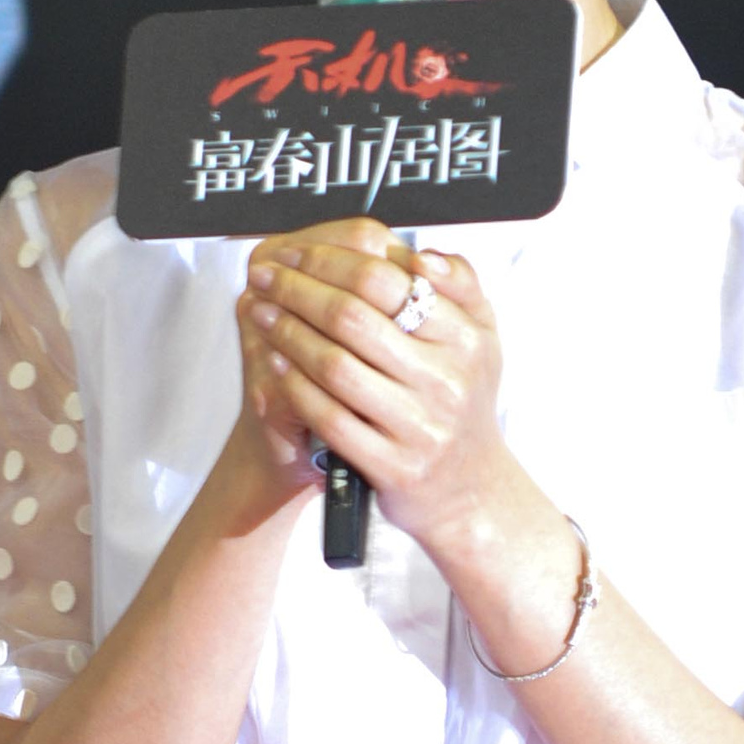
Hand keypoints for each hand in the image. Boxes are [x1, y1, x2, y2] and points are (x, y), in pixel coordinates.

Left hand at [241, 217, 508, 552]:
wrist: (470, 489)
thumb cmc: (462, 400)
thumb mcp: (481, 336)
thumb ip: (461, 284)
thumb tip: (422, 256)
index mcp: (466, 338)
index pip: (386, 280)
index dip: (330, 261)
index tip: (294, 253)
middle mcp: (446, 380)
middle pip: (353, 317)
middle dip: (298, 289)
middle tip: (266, 275)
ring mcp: (419, 425)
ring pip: (335, 366)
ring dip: (288, 332)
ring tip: (263, 312)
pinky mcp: (393, 465)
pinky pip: (330, 417)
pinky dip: (296, 385)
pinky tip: (276, 362)